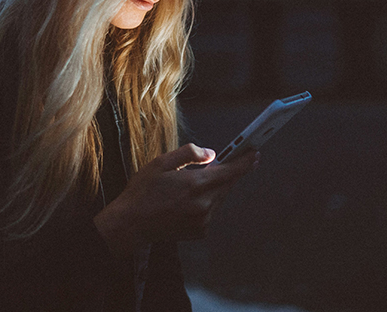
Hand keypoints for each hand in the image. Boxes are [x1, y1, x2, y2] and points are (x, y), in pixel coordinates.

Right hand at [93, 143, 257, 256]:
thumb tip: (211, 154)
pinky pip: (210, 212)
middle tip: (220, 164)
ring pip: (219, 198)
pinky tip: (185, 202)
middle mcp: (204, 204)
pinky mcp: (200, 231)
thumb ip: (189, 154)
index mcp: (195, 184)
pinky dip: (205, 203)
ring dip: (213, 189)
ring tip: (190, 185)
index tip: (255, 154)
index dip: (245, 161)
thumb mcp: (161, 162)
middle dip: (226, 173)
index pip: (230, 171)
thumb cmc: (143, 191)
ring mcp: (203, 220)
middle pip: (227, 185)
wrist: (131, 224)